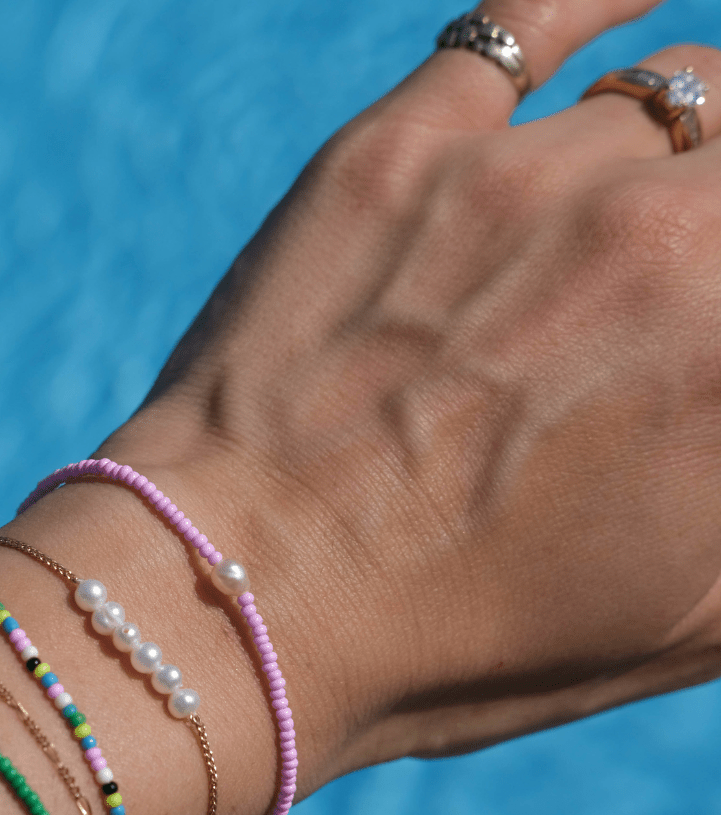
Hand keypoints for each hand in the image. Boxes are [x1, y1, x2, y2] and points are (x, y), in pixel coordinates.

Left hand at [95, 0, 720, 785]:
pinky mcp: (400, 150)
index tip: (704, 326)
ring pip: (674, 94)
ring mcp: (525, 182)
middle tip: (679, 277)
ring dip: (682, 145)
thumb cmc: (454, 645)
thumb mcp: (680, 621)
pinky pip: (532, 20)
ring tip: (635, 215)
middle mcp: (663, 246)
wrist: (247, 601)